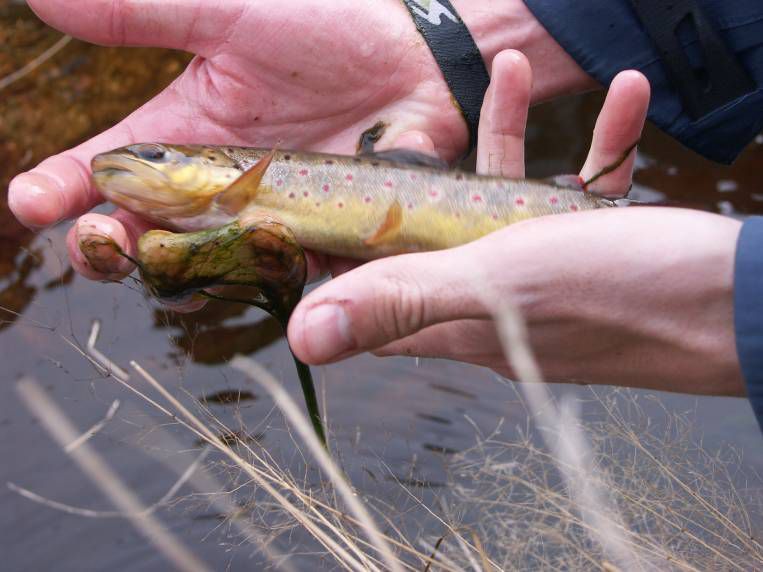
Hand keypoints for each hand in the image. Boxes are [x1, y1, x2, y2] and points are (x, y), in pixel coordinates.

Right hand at [9, 0, 592, 281]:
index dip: (64, 187)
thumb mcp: (226, 15)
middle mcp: (219, 189)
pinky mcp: (320, 239)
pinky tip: (256, 267)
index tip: (31, 201)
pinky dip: (269, 274)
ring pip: (208, 263)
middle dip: (109, 244)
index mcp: (186, 138)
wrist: (414, 56)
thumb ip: (143, 15)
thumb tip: (43, 2)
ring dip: (177, 269)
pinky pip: (289, 269)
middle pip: (147, 233)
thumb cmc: (325, 29)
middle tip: (93, 244)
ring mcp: (269, 219)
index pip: (109, 171)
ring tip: (157, 260)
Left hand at [287, 51, 744, 396]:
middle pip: (436, 233)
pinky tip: (622, 98)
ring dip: (509, 131)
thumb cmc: (622, 295)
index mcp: (460, 316)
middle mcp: (497, 302)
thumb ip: (403, 299)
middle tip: (419, 112)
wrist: (744, 304)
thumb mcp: (497, 283)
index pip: (373, 295)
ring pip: (507, 196)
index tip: (323, 204)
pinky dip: (592, 146)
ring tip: (512, 67)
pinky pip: (580, 191)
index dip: (340, 260)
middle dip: (427, 167)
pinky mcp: (597, 252)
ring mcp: (547, 276)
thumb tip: (303, 338)